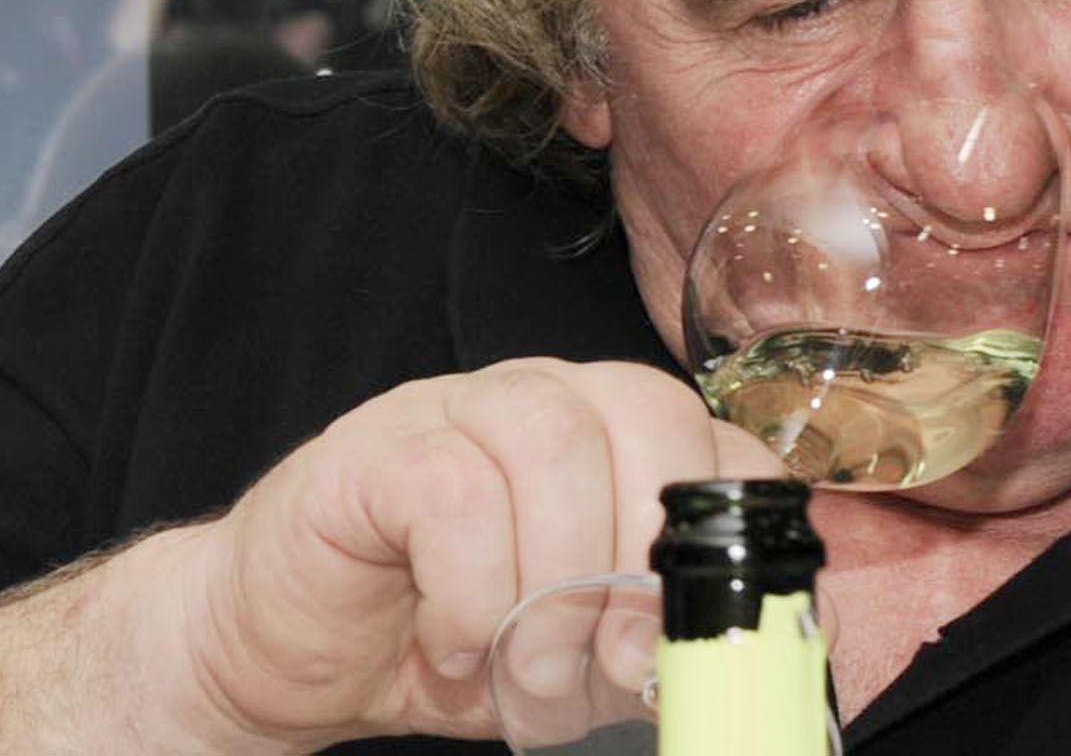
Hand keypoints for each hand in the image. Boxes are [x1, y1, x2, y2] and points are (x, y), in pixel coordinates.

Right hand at [165, 357, 789, 747]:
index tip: (708, 645)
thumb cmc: (439, 641)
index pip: (711, 436)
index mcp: (602, 439)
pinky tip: (455, 642)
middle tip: (617, 667)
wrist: (282, 647)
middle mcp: (532, 401)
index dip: (734, 542)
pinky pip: (451, 490)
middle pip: (642, 409)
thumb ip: (667, 640)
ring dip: (559, 581)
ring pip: (550, 437)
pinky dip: (471, 590)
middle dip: (648, 559)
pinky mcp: (370, 452)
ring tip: (530, 668)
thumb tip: (787, 646)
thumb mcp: (582, 658)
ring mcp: (445, 411)